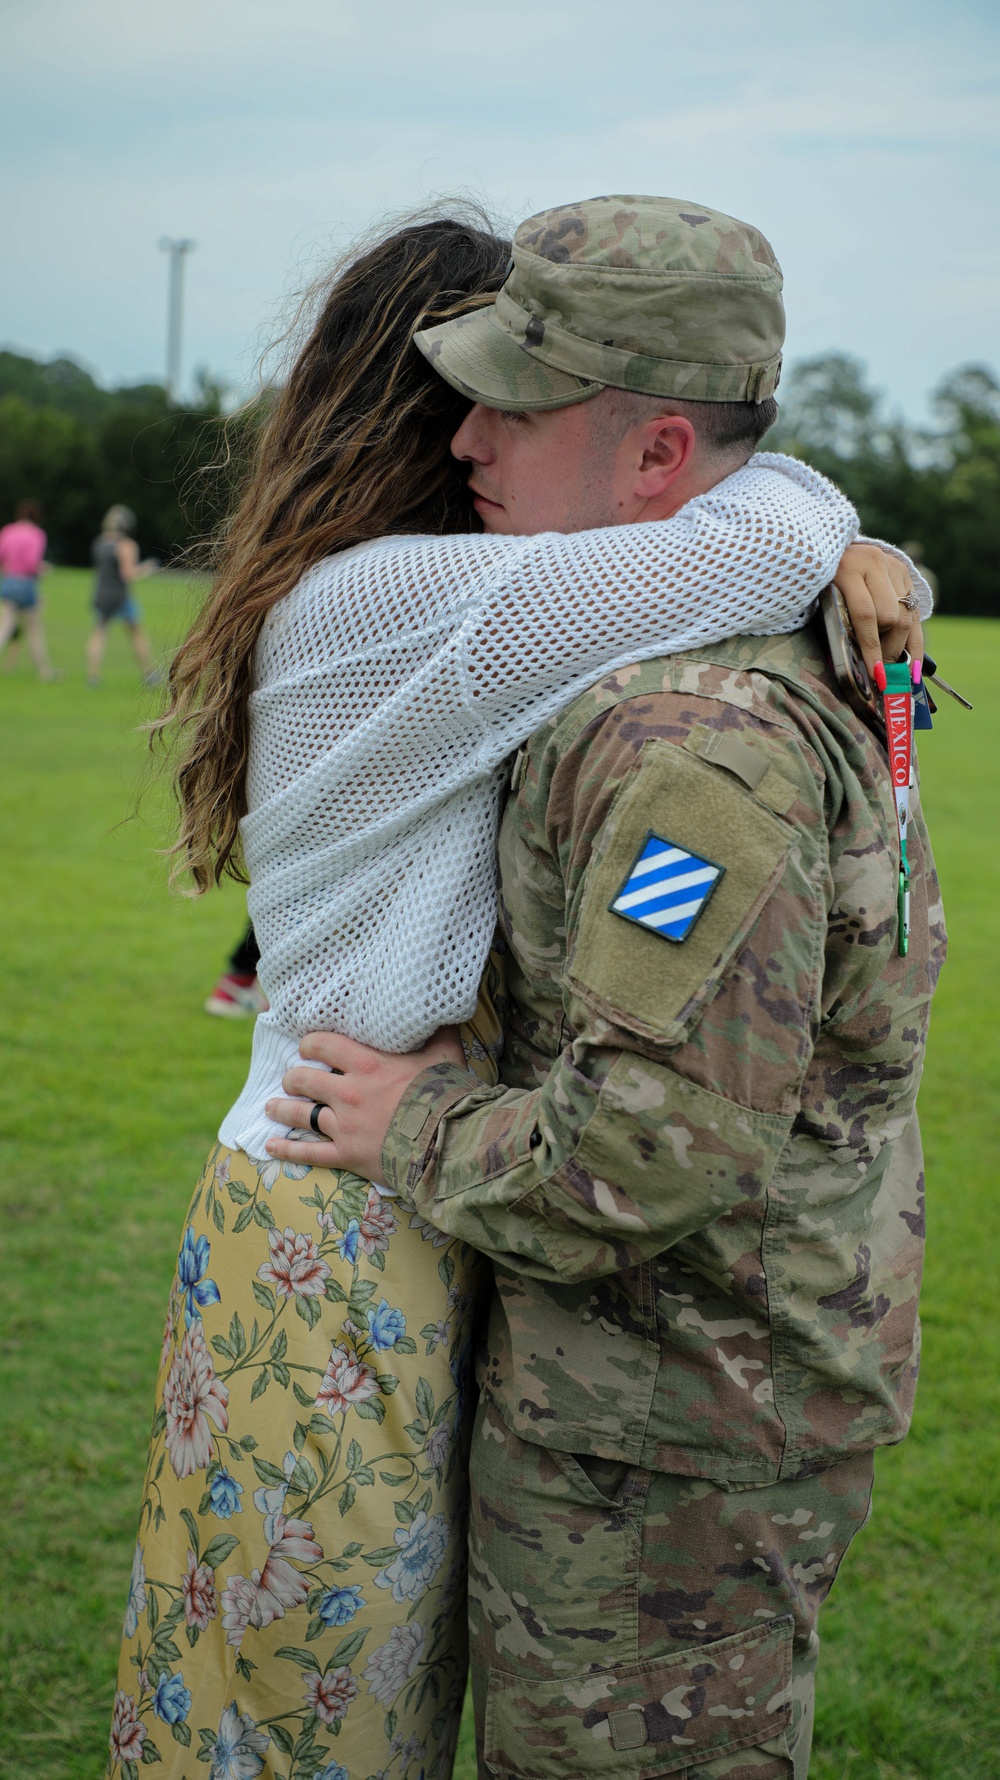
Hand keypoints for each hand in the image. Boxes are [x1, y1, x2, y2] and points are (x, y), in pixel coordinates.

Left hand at [264, 1026, 467, 1177]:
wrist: (449, 1142)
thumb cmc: (447, 1094)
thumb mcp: (445, 1053)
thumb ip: (437, 1030)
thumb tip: (442, 1006)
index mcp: (367, 1064)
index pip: (323, 1045)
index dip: (309, 1044)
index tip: (307, 1046)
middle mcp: (348, 1093)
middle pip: (303, 1079)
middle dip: (293, 1078)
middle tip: (292, 1078)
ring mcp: (344, 1126)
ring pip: (301, 1114)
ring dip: (282, 1108)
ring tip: (271, 1106)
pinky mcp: (347, 1155)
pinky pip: (309, 1153)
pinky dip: (287, 1150)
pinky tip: (270, 1146)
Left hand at [835, 543, 923, 675]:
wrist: (832, 549)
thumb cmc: (822, 583)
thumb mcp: (822, 599)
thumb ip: (839, 623)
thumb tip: (859, 666)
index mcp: (847, 569)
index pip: (865, 615)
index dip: (871, 647)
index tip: (875, 674)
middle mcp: (874, 563)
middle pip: (890, 617)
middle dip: (886, 650)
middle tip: (880, 672)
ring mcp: (892, 566)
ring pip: (905, 616)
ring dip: (898, 646)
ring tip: (888, 664)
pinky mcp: (904, 572)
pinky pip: (914, 611)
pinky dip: (914, 641)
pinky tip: (914, 665)